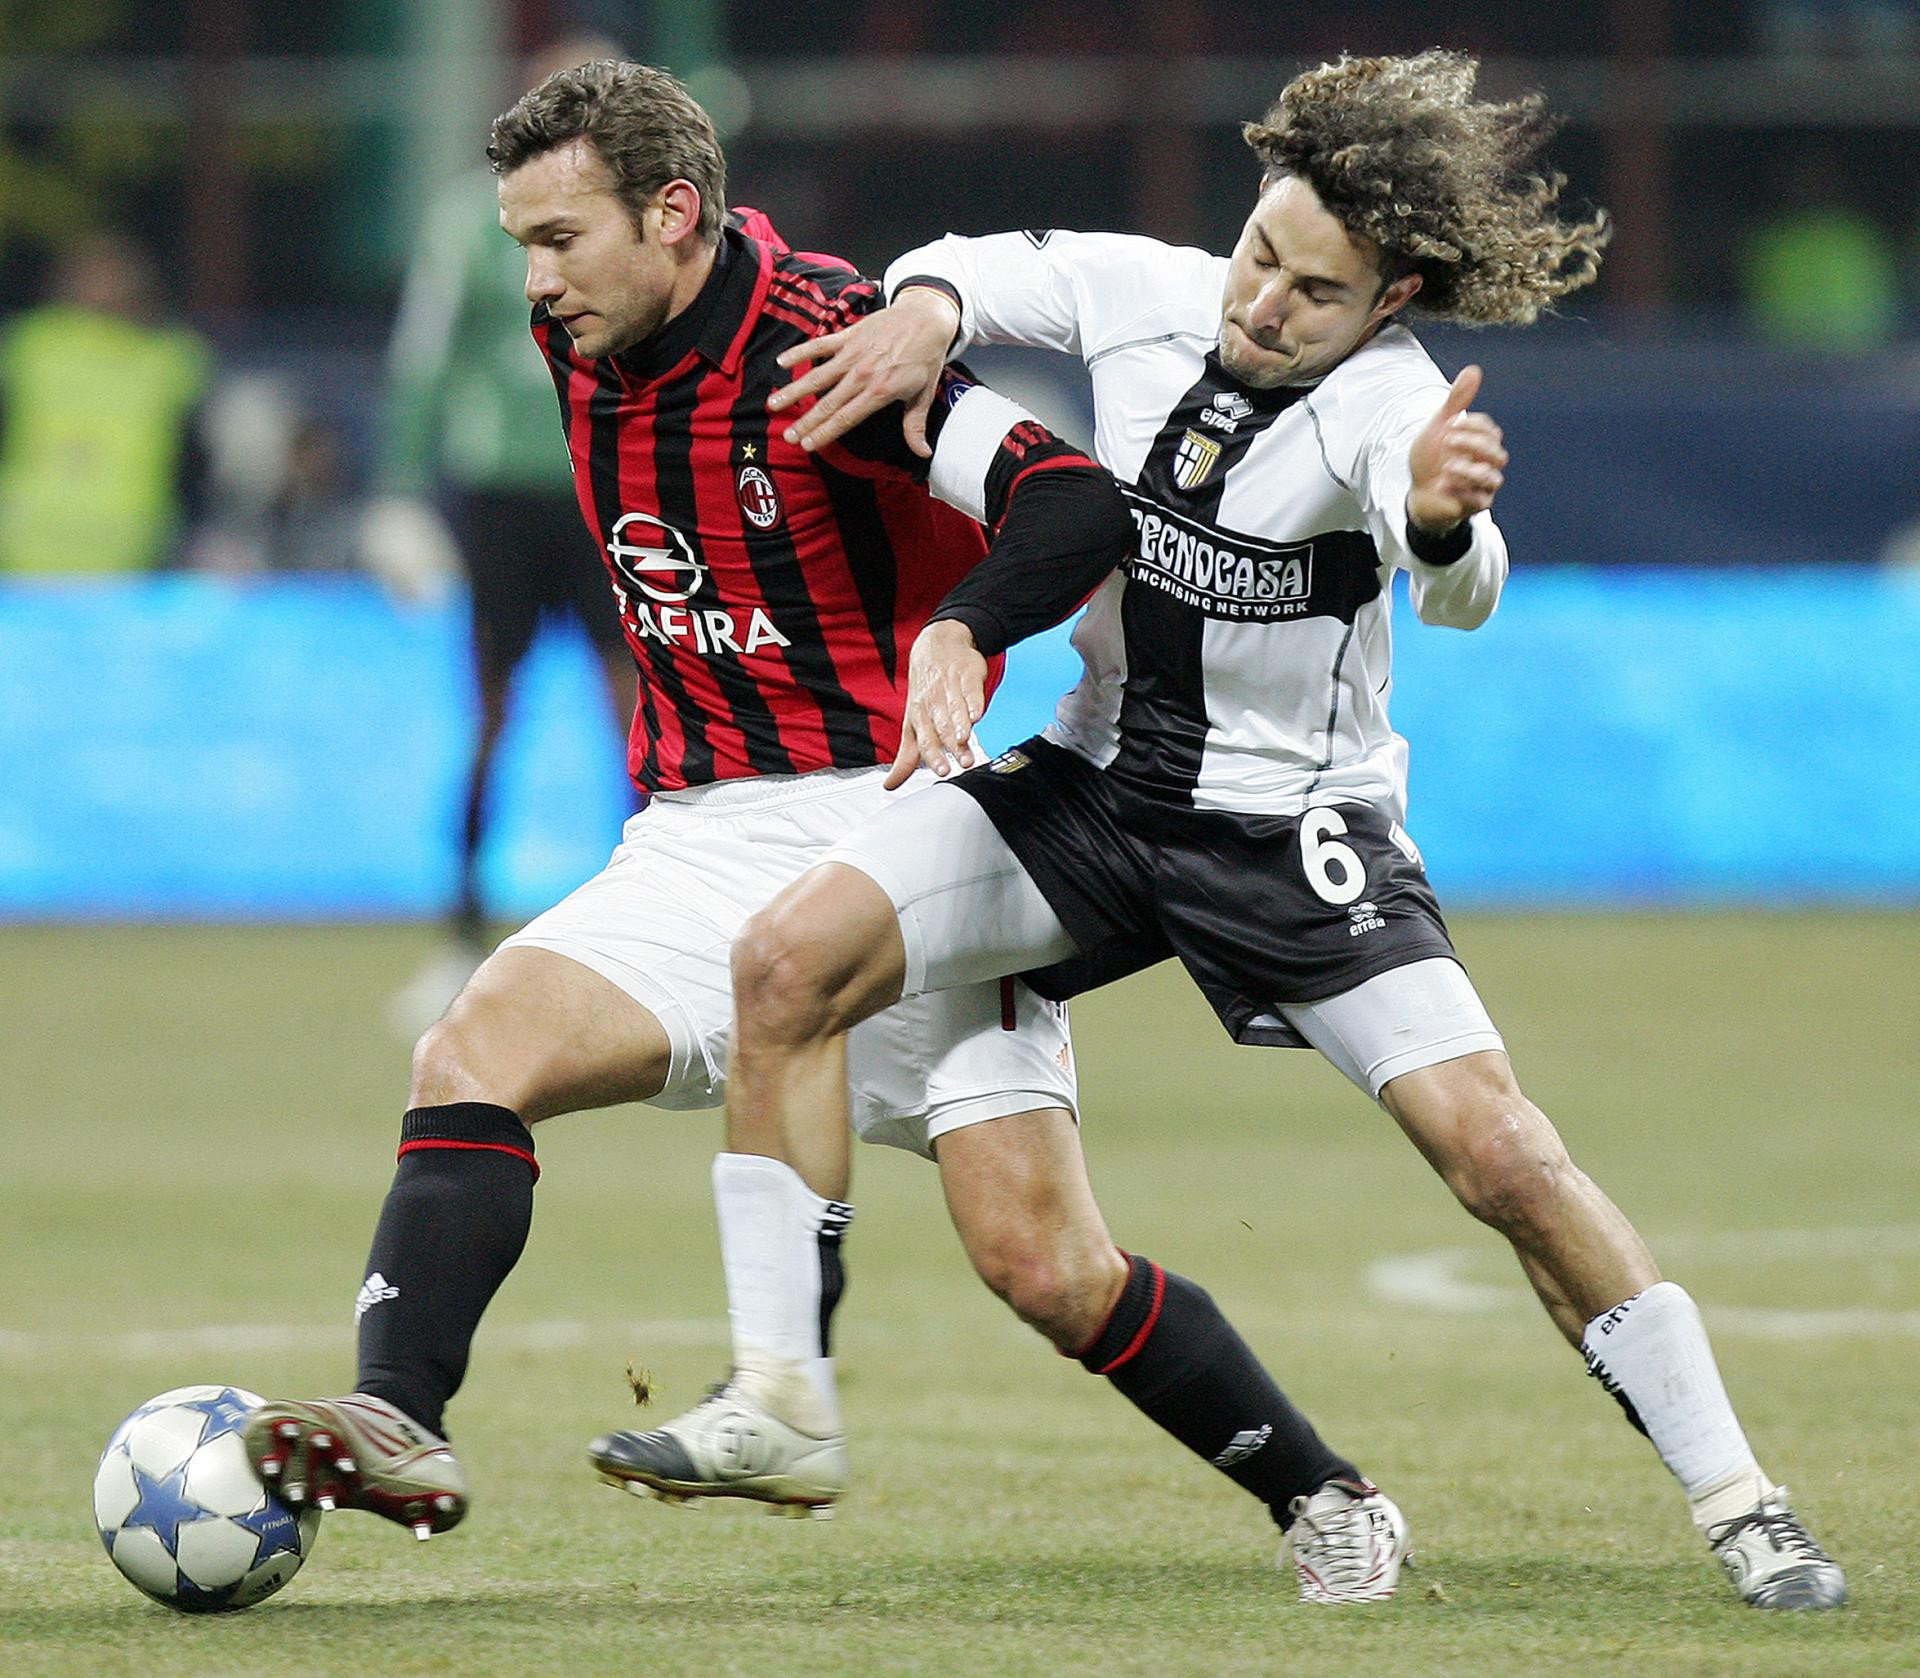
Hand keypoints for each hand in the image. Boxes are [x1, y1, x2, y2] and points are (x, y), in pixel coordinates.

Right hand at [768, 286, 958, 457]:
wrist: (927, 318)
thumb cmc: (926, 357)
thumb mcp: (924, 395)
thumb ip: (915, 426)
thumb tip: (923, 453)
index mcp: (880, 392)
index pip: (846, 418)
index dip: (825, 433)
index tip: (808, 445)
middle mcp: (862, 374)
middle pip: (827, 403)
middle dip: (805, 422)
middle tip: (788, 436)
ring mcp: (852, 354)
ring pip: (817, 377)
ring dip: (794, 391)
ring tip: (774, 404)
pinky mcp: (848, 336)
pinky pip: (820, 346)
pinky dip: (800, 352)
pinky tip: (781, 362)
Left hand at [886, 619, 988, 788]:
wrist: (937, 645)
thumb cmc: (926, 690)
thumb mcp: (912, 724)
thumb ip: (907, 757)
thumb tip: (890, 785)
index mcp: (918, 716)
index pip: (925, 739)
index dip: (933, 755)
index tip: (943, 771)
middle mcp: (932, 703)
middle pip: (943, 728)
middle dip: (952, 746)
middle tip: (963, 763)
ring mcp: (950, 688)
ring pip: (956, 711)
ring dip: (962, 727)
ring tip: (967, 740)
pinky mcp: (967, 675)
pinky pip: (970, 690)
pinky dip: (974, 702)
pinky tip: (978, 714)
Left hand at [1405, 364, 1507, 532]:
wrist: (1418, 492)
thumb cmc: (1431, 458)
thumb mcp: (1438, 427)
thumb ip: (1456, 402)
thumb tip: (1474, 370)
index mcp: (1480, 442)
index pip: (1490, 429)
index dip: (1473, 424)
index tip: (1451, 422)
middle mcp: (1486, 463)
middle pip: (1496, 452)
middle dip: (1473, 445)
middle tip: (1448, 441)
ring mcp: (1483, 485)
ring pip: (1493, 477)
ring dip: (1469, 471)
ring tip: (1447, 467)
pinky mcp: (1476, 505)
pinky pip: (1481, 500)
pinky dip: (1463, 492)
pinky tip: (1444, 485)